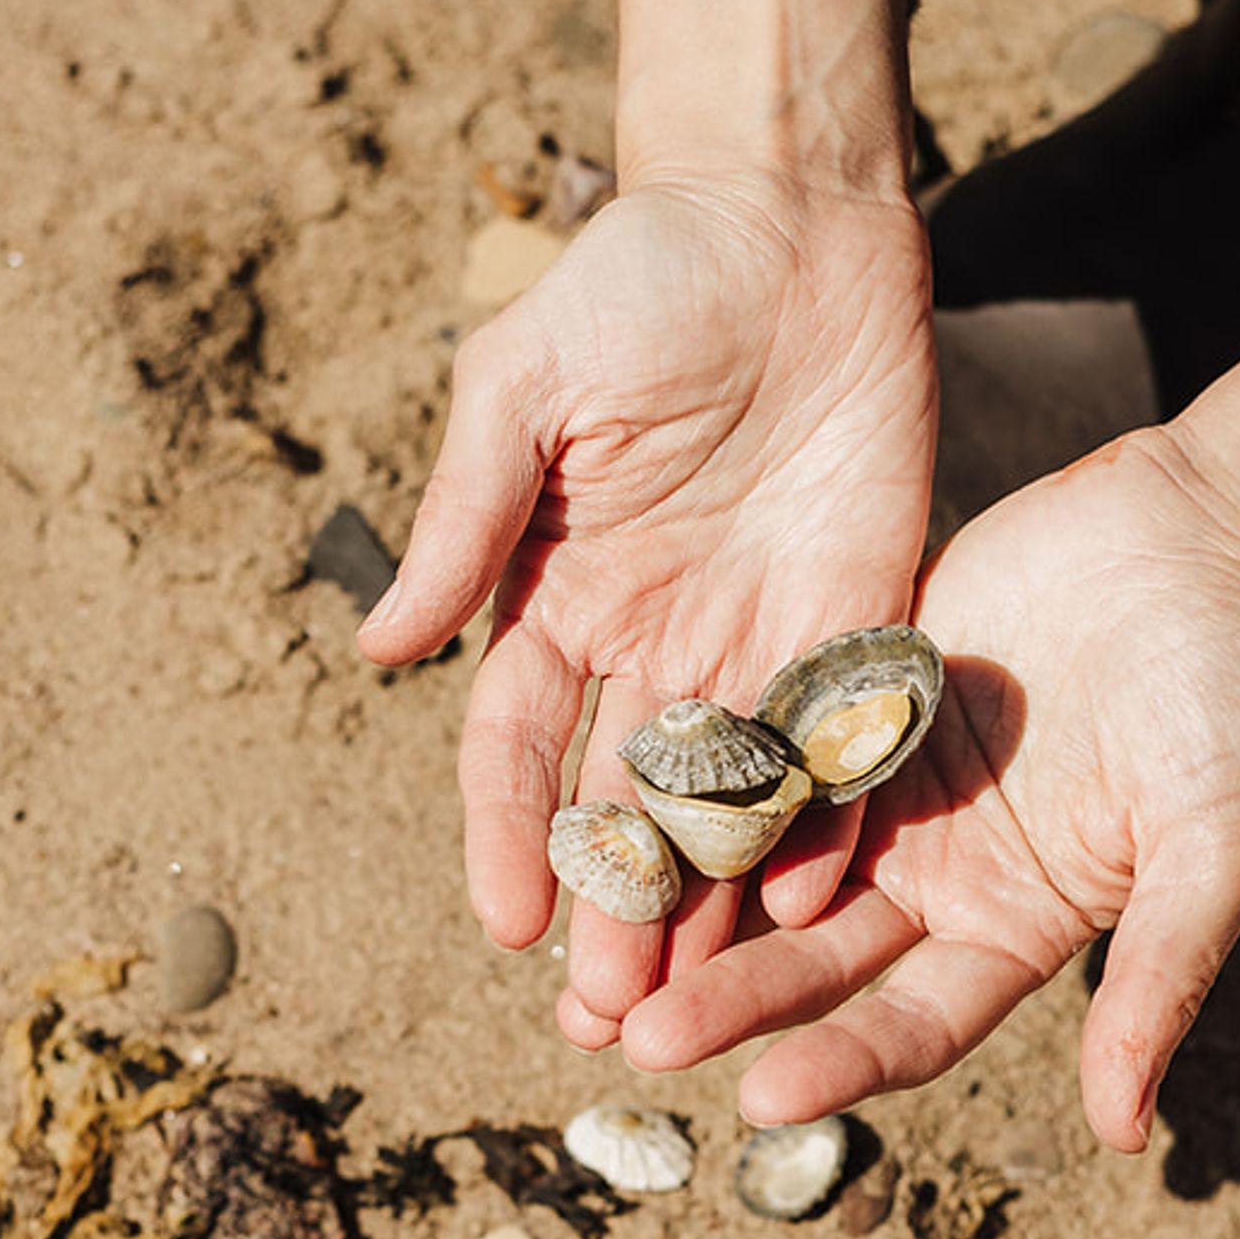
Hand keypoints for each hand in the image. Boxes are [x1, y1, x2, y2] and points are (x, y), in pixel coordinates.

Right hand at [356, 172, 938, 1044]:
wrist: (788, 215)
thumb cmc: (636, 281)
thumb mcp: (524, 388)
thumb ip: (466, 518)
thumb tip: (380, 650)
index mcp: (559, 596)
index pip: (520, 747)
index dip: (509, 837)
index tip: (504, 924)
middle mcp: (654, 638)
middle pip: (626, 804)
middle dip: (614, 913)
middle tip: (604, 1023)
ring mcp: (759, 634)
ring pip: (730, 802)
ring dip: (714, 906)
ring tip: (705, 1010)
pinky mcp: (859, 615)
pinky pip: (842, 742)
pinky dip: (833, 822)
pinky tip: (824, 902)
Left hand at [617, 431, 1239, 1147]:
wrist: (1220, 540)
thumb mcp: (1218, 847)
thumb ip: (1162, 980)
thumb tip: (1122, 1136)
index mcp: (1016, 928)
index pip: (910, 1021)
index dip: (838, 1060)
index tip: (759, 1098)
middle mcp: (937, 872)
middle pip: (813, 955)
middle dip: (727, 997)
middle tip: (628, 1037)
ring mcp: (887, 782)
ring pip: (768, 859)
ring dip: (690, 905)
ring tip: (595, 947)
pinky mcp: (852, 689)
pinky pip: (765, 744)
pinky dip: (704, 779)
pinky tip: (623, 803)